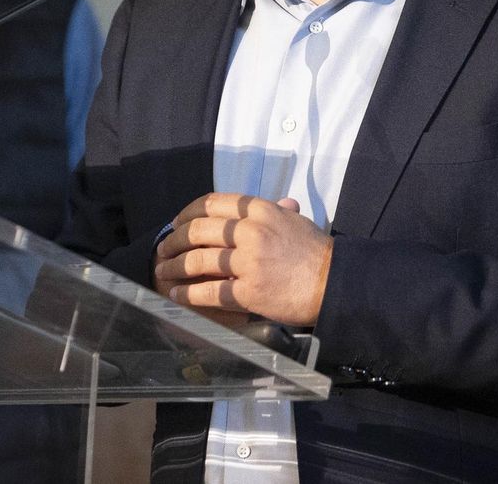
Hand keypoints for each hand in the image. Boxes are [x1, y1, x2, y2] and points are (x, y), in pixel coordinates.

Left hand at [153, 193, 333, 326]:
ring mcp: (249, 262)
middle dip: (173, 240)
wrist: (335, 283)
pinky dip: (188, 293)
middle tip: (163, 249)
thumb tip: (276, 203)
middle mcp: (251, 231)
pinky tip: (177, 295)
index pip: (211, 203)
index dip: (186, 213)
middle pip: (197, 230)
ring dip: (174, 267)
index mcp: (260, 210)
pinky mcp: (249, 291)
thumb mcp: (294, 220)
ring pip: (198, 260)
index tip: (176, 223)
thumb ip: (276, 211)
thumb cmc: (316, 252)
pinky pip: (210, 291)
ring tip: (163, 272)